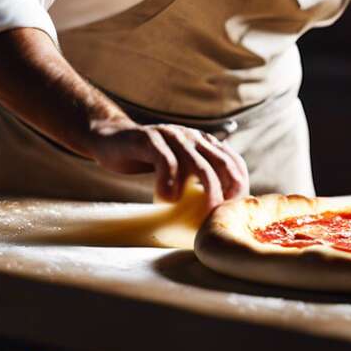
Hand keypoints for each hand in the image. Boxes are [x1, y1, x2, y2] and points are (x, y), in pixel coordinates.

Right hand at [87, 121, 249, 210]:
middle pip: (220, 163)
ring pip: (197, 163)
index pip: (233, 161)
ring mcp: (171, 135)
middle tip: (222, 214)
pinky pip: (165, 160)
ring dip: (204, 189)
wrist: (112, 140)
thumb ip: (196, 180)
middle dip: (226, 190)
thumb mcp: (178, 168)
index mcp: (202, 142)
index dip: (239, 184)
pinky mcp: (149, 139)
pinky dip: (169, 181)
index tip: (235, 209)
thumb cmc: (148, 159)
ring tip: (202, 212)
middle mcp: (191, 136)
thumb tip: (217, 209)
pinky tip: (166, 199)